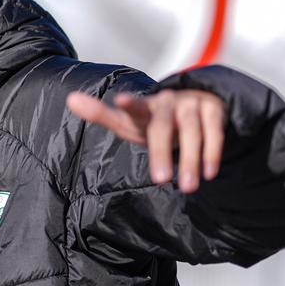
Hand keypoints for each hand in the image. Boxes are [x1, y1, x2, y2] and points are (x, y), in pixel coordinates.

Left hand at [65, 88, 225, 193]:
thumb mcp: (128, 121)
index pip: (134, 107)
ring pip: (192, 131)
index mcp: (144, 107)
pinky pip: (215, 131)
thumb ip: (101, 114)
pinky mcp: (214, 109)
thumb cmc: (153, 120)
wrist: (192, 104)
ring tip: (188, 187)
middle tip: (160, 180)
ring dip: (191, 159)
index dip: (128, 104)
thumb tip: (70, 98)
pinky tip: (208, 173)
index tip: (120, 100)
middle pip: (163, 127)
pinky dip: (212, 152)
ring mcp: (191, 104)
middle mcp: (168, 103)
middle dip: (161, 152)